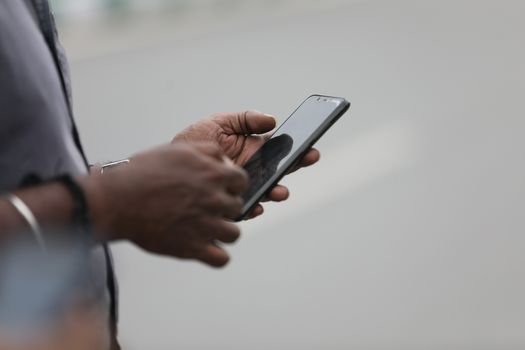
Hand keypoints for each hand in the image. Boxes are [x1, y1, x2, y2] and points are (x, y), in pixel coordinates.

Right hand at [83, 142, 247, 266]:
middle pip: (237, 208)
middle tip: (206, 208)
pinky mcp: (192, 248)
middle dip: (225, 207)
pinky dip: (216, 256)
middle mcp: (214, 200)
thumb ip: (209, 151)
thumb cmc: (144, 172)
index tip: (220, 188)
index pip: (242, 182)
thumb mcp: (179, 150)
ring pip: (233, 235)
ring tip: (207, 229)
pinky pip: (221, 259)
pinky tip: (206, 248)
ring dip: (223, 232)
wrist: (117, 200)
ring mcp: (205, 226)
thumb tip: (226, 161)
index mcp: (214, 174)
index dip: (232, 185)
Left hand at [174, 111, 320, 217]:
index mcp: (253, 149)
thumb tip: (272, 120)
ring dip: (277, 191)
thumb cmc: (194, 141)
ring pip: (267, 192)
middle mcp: (252, 170)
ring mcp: (242, 188)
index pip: (281, 148)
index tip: (310, 145)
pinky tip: (256, 205)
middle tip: (309, 158)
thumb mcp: (219, 123)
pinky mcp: (230, 204)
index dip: (297, 147)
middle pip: (280, 169)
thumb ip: (245, 119)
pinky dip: (253, 208)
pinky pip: (246, 209)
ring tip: (280, 190)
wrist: (168, 164)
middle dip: (296, 165)